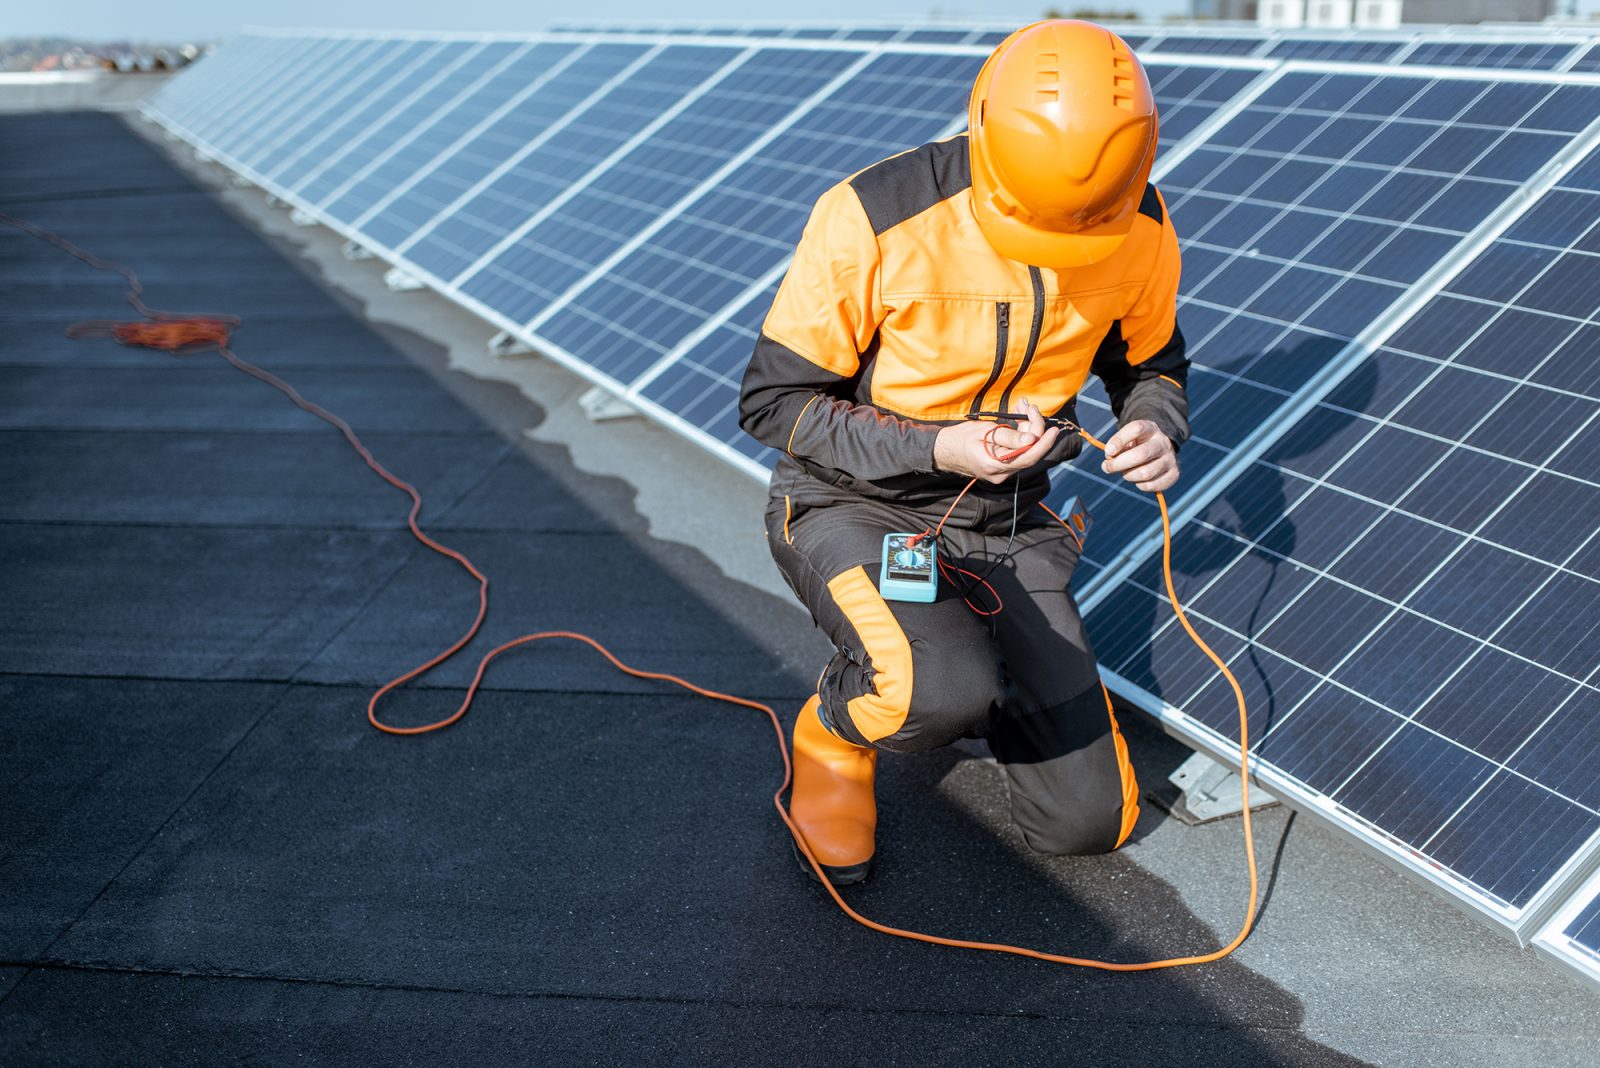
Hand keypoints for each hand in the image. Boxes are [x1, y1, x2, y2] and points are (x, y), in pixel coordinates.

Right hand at [935, 399, 1059, 484]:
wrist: (943, 451)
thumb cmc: (960, 438)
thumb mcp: (984, 431)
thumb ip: (1009, 436)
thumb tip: (1032, 438)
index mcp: (996, 465)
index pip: (1029, 456)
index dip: (1044, 443)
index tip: (1053, 429)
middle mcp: (1001, 473)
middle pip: (1029, 452)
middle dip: (1033, 427)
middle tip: (1028, 406)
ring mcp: (1002, 473)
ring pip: (1025, 451)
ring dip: (1027, 429)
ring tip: (1021, 407)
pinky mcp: (1002, 468)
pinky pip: (1018, 452)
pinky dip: (1020, 436)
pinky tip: (1017, 421)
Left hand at [1102, 419, 1178, 492]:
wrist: (1160, 448)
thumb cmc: (1137, 444)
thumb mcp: (1127, 439)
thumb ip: (1116, 447)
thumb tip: (1109, 461)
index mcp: (1150, 428)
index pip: (1136, 429)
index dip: (1119, 440)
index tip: (1108, 451)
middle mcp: (1163, 442)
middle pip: (1140, 455)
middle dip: (1118, 464)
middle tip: (1106, 467)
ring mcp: (1170, 458)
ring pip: (1145, 473)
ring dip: (1128, 475)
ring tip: (1124, 472)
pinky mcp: (1174, 474)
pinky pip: (1151, 485)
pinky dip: (1140, 485)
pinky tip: (1137, 479)